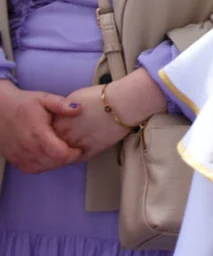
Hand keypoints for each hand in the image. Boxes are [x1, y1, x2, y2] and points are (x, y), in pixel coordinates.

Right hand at [0, 79, 82, 172]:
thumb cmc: (24, 103)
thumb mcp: (44, 99)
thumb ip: (62, 104)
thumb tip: (79, 108)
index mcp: (38, 133)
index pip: (60, 154)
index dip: (74, 154)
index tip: (80, 147)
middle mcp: (28, 147)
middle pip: (55, 163)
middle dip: (68, 158)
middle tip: (73, 149)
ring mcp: (19, 156)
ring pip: (45, 167)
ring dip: (57, 163)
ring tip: (61, 151)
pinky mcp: (14, 160)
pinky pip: (33, 169)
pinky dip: (43, 165)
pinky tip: (48, 156)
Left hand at [53, 68, 167, 161]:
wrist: (123, 103)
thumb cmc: (101, 97)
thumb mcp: (75, 98)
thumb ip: (63, 110)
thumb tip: (61, 117)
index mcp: (58, 120)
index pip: (45, 132)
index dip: (51, 131)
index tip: (57, 130)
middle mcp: (64, 134)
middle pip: (53, 144)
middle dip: (56, 143)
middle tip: (64, 139)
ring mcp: (77, 143)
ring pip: (64, 154)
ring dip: (66, 151)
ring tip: (72, 145)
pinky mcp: (91, 150)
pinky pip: (78, 158)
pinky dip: (78, 156)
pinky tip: (82, 149)